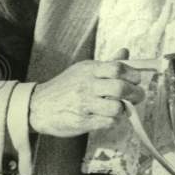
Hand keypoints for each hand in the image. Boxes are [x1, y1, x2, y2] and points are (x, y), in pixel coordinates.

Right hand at [28, 48, 144, 136]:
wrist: (37, 106)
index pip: (117, 68)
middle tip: (137, 96)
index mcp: (89, 70)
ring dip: (124, 109)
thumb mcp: (83, 70)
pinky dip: (114, 120)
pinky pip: (107, 122)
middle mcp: (86, 86)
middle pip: (120, 88)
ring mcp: (84, 105)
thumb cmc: (65, 87)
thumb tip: (125, 52)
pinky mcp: (82, 121)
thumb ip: (107, 64)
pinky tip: (110, 117)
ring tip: (122, 108)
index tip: (136, 80)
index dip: (133, 74)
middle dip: (135, 94)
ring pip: (116, 108)